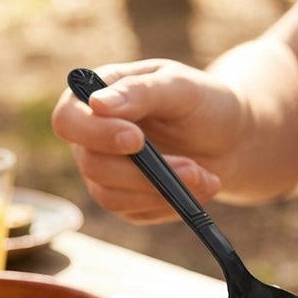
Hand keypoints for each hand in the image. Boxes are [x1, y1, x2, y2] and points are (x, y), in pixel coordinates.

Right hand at [51, 59, 238, 222]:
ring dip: (161, 190)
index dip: (94, 133)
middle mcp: (91, 138)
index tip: (135, 140)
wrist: (229, 139)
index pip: (68, 120)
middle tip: (191, 169)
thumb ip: (141, 92)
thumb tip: (96, 103)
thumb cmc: (202, 103)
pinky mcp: (121, 199)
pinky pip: (132, 211)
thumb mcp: (180, 87)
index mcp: (96, 97)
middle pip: (92, 165)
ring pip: (109, 195)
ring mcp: (103, 172)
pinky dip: (168, 203)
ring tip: (205, 177)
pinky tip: (198, 187)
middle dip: (143, 172)